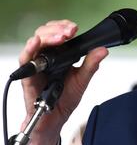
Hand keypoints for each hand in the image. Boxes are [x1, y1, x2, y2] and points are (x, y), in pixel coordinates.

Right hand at [18, 20, 108, 144]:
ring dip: (48, 35)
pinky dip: (29, 49)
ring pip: (36, 41)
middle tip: (70, 31)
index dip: (65, 26)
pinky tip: (36, 43)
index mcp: (60, 55)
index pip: (59, 32)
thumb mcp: (82, 80)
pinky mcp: (28, 75)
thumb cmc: (65, 99)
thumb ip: (91, 64)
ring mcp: (37, 64)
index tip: (75, 28)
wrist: (54, 118)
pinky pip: (25, 59)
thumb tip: (103, 50)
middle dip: (58, 28)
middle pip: (46, 33)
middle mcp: (47, 56)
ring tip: (60, 36)